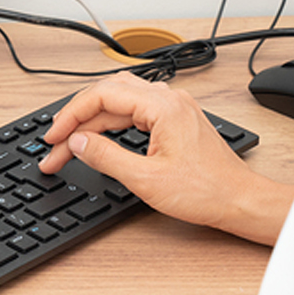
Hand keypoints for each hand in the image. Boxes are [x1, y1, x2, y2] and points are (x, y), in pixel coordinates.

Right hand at [39, 73, 293, 244]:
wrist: (239, 200)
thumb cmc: (206, 191)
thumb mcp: (146, 179)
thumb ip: (107, 157)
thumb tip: (79, 141)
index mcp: (162, 106)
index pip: (103, 95)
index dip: (71, 116)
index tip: (54, 137)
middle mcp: (169, 100)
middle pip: (109, 94)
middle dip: (77, 117)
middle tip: (55, 143)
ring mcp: (173, 109)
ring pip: (121, 102)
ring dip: (93, 121)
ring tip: (70, 144)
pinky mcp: (175, 121)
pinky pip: (135, 112)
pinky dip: (112, 124)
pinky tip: (99, 139)